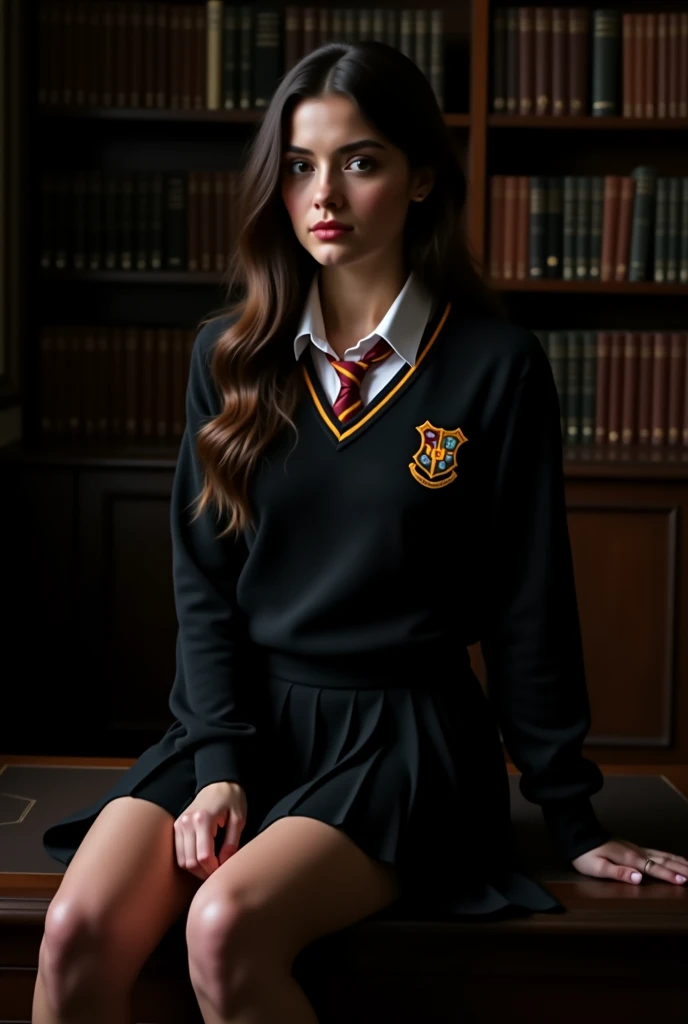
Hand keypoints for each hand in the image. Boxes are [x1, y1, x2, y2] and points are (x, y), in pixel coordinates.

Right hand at [173, 780, 247, 879]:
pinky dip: (189, 861)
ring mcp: (179, 825)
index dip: (214, 869)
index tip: (224, 869)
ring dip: (196, 870)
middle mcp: (187, 822)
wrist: (218, 782)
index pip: (204, 857)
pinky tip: (202, 860)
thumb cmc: (232, 799)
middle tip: (219, 871)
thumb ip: (232, 843)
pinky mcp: (176, 827)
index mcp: (203, 819)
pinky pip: (179, 853)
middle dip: (205, 873)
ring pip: (182, 861)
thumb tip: (224, 864)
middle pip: (190, 862)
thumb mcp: (239, 819)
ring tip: (211, 866)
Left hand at [571, 837, 687, 885]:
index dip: (668, 875)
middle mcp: (635, 852)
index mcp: (629, 858)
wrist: (577, 835)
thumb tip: (639, 878)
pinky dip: (668, 855)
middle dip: (679, 867)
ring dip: (677, 861)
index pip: (653, 868)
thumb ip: (619, 873)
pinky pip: (655, 852)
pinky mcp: (632, 847)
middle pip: (662, 860)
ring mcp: (634, 848)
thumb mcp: (597, 867)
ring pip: (661, 854)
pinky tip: (671, 858)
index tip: (684, 881)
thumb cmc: (585, 854)